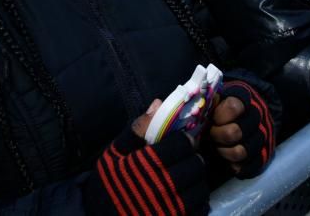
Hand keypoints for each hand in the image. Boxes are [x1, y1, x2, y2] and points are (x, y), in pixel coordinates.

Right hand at [87, 100, 207, 215]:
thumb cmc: (108, 183)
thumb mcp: (114, 154)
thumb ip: (137, 130)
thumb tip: (158, 104)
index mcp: (148, 166)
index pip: (182, 144)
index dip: (184, 139)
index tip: (182, 139)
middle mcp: (163, 188)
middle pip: (195, 165)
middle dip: (192, 158)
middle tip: (185, 157)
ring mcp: (172, 209)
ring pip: (200, 188)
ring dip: (196, 178)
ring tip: (186, 175)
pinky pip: (200, 208)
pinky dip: (197, 200)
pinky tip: (185, 194)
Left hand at [207, 80, 275, 177]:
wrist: (247, 115)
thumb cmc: (225, 107)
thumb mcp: (219, 98)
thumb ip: (211, 103)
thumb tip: (201, 109)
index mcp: (245, 99)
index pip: (233, 107)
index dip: (219, 116)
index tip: (213, 119)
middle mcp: (257, 117)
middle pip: (234, 132)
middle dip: (217, 136)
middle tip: (211, 135)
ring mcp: (263, 137)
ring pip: (240, 152)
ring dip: (224, 152)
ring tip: (218, 147)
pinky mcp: (264, 156)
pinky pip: (249, 167)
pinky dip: (235, 166)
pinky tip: (228, 160)